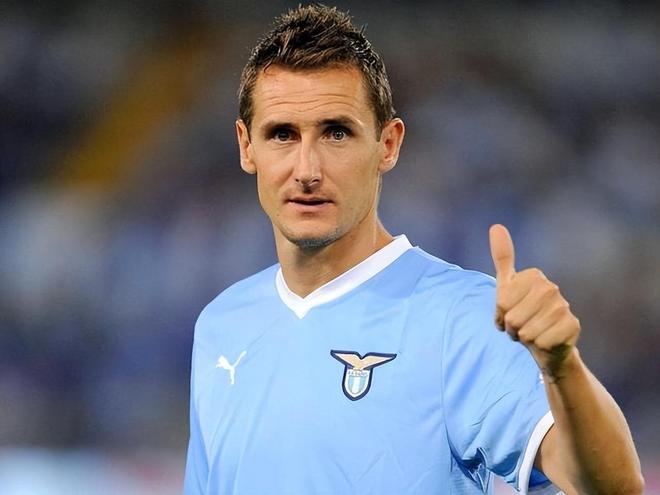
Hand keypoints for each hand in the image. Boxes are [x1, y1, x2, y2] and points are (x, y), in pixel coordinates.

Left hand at [489, 224, 580, 380]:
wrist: (546, 343)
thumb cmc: (522, 314)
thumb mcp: (506, 287)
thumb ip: (502, 257)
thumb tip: (496, 226)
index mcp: (534, 276)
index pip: (502, 302)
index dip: (500, 314)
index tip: (510, 313)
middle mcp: (551, 288)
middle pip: (513, 317)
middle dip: (511, 328)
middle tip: (520, 327)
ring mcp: (564, 306)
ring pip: (525, 331)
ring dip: (524, 338)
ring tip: (531, 333)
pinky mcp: (572, 326)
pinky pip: (540, 342)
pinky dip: (538, 346)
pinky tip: (545, 341)